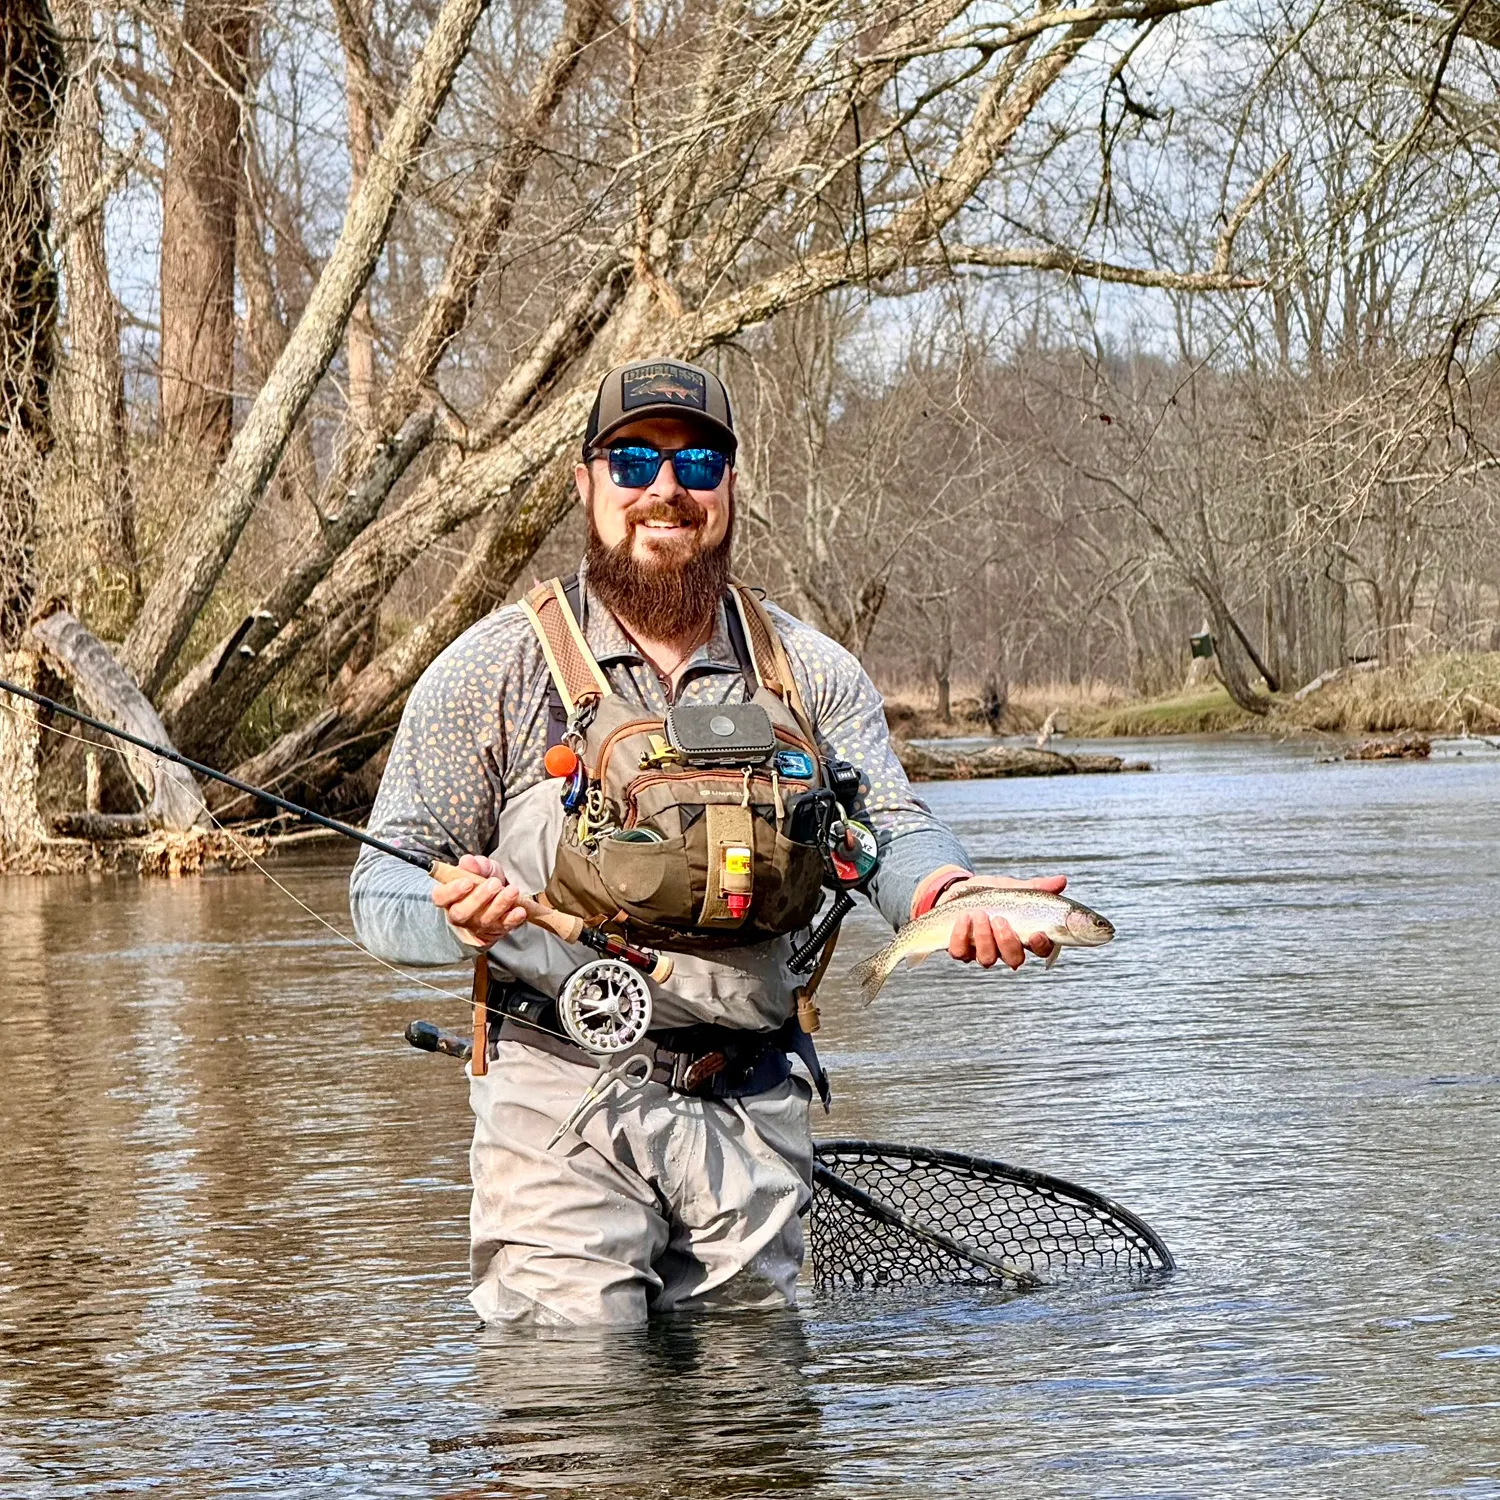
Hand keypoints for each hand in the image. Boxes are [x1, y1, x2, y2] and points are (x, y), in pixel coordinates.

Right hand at [431, 853, 528, 948]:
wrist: (497, 896)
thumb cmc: (483, 880)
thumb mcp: (480, 868)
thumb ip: (474, 864)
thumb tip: (468, 861)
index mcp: (449, 897)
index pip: (441, 897)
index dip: (452, 891)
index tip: (467, 882)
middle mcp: (459, 914)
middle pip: (462, 912)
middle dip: (479, 898)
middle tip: (494, 883)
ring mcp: (477, 924)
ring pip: (485, 919)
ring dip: (499, 905)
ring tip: (512, 891)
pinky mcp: (496, 929)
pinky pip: (503, 926)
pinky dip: (513, 919)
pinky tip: (520, 910)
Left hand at [941, 874, 1066, 970]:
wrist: (958, 891)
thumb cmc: (990, 894)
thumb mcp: (1012, 888)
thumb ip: (1036, 887)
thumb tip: (1061, 881)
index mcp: (1024, 935)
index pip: (1041, 950)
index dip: (1041, 946)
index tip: (1037, 934)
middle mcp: (1005, 949)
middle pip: (1014, 959)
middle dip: (1007, 941)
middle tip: (999, 919)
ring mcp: (982, 952)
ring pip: (987, 959)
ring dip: (984, 937)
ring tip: (979, 914)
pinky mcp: (961, 950)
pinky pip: (960, 952)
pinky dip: (960, 935)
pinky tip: (963, 918)